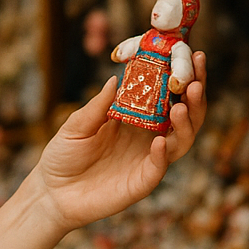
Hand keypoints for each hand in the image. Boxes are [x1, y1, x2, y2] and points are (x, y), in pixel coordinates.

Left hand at [32, 51, 207, 232]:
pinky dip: (162, 155)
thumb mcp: (77, 123)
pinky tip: (160, 141)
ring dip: (186, 124)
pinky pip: (159, 168)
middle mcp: (150, 136)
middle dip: (195, 97)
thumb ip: (99, 104)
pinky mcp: (141, 183)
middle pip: (185, 116)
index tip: (193, 56)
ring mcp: (148, 160)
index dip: (183, 77)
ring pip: (181, 141)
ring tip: (181, 106)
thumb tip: (116, 78)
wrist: (52, 192)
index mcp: (138, 117)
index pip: (169, 94)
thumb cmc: (64, 154)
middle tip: (196, 80)